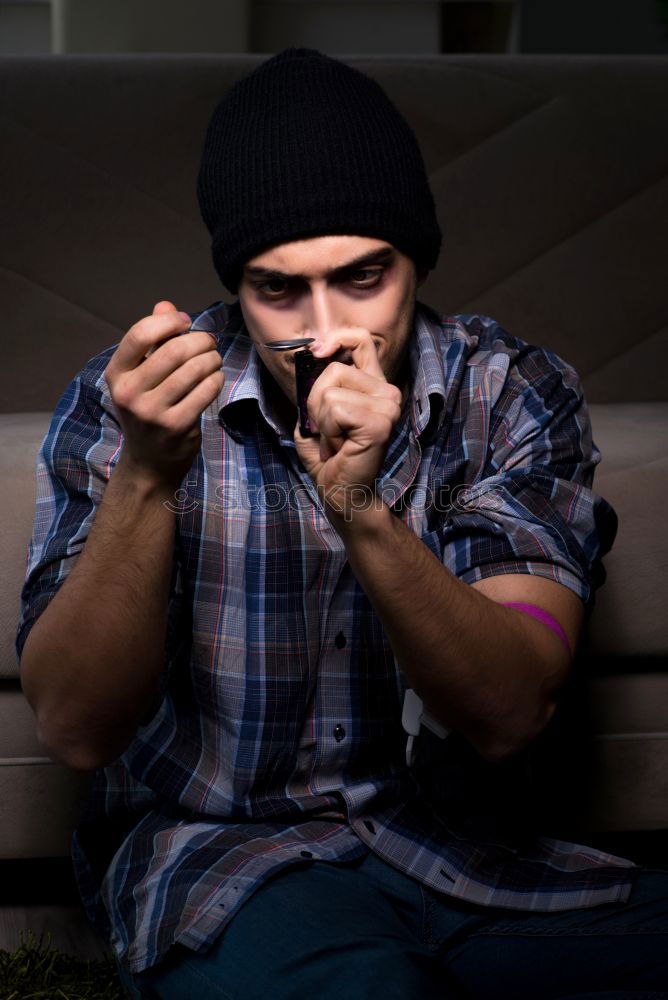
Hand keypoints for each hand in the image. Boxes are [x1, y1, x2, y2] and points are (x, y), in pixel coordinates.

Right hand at [105, 300, 224, 488]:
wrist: (149, 461)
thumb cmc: (147, 410)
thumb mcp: (140, 375)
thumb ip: (152, 340)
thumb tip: (166, 305)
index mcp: (117, 374)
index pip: (140, 333)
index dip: (169, 321)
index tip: (185, 322)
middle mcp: (130, 392)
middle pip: (174, 349)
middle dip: (200, 340)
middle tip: (209, 342)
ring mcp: (153, 412)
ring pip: (194, 368)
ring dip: (212, 358)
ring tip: (213, 359)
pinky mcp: (177, 425)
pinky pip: (206, 389)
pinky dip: (217, 378)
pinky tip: (215, 378)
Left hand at [294, 328, 401, 517]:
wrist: (343, 491)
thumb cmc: (331, 456)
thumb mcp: (317, 415)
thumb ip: (316, 387)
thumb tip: (309, 358)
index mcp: (374, 386)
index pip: (361, 340)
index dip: (336, 338)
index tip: (317, 352)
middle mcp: (387, 392)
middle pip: (334, 368)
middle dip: (316, 400)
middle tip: (328, 430)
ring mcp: (388, 406)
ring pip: (330, 389)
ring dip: (321, 420)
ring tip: (336, 440)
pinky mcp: (380, 422)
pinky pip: (334, 409)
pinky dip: (328, 431)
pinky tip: (341, 446)